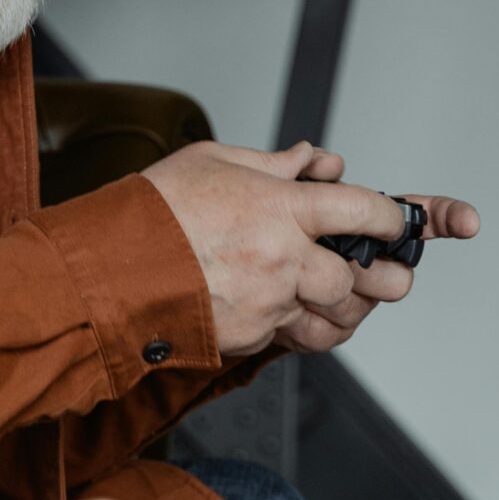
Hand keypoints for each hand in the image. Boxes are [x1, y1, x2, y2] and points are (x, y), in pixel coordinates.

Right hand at [140, 140, 478, 358]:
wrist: (104, 269)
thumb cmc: (152, 211)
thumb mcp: (212, 162)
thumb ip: (273, 164)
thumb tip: (315, 162)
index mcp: (279, 206)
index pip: (363, 210)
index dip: (391, 217)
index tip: (395, 221)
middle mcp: (283, 258)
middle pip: (361, 278)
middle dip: (380, 277)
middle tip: (388, 274)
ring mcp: (268, 303)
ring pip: (333, 318)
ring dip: (343, 309)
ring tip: (337, 296)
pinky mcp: (249, 337)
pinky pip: (289, 336)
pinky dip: (294, 324)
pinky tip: (286, 308)